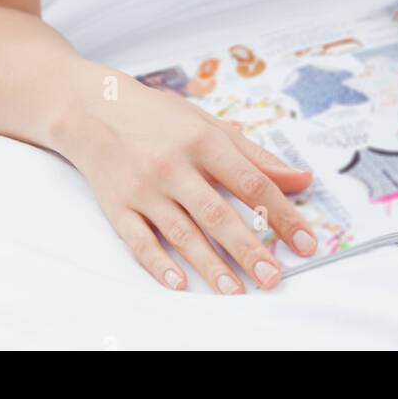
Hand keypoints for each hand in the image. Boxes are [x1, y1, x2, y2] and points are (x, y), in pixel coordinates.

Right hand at [63, 65, 317, 293]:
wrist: (93, 109)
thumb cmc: (158, 117)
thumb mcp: (208, 124)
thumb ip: (255, 155)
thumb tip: (301, 178)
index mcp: (202, 139)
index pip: (251, 182)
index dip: (282, 214)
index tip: (304, 242)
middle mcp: (173, 164)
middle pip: (218, 213)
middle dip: (249, 249)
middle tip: (275, 276)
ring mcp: (143, 188)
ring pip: (182, 233)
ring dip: (211, 265)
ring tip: (237, 290)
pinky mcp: (117, 206)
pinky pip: (139, 241)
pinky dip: (159, 263)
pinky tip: (180, 282)